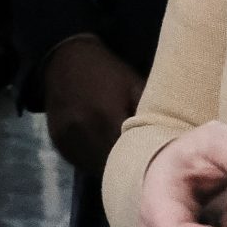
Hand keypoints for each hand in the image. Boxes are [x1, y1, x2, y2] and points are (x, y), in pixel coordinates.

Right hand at [43, 35, 145, 176]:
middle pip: (109, 164)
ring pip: (92, 167)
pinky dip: (91, 161)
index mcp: (107, 116)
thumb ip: (149, 112)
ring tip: (120, 159)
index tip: (151, 160)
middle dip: (124, 165)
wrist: (65, 59)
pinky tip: (100, 150)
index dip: (140, 159)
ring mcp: (67, 137)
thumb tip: (169, 137)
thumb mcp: (134, 84)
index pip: (127, 153)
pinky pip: (78, 161)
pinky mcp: (57, 141)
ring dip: (107, 166)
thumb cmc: (107, 72)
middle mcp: (83, 130)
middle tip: (138, 162)